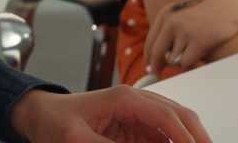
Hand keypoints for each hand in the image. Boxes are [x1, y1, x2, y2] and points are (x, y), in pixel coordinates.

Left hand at [9, 86, 211, 142]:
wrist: (39, 115)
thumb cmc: (55, 121)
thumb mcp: (76, 140)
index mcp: (124, 98)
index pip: (166, 115)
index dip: (186, 137)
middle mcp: (136, 102)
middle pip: (180, 116)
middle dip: (197, 136)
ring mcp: (138, 114)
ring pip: (175, 126)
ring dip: (188, 140)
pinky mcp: (135, 127)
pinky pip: (163, 137)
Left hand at [144, 0, 237, 72]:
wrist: (232, 5)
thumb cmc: (210, 12)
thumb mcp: (183, 13)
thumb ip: (170, 30)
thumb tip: (159, 58)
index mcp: (165, 13)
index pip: (150, 41)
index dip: (148, 58)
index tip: (149, 69)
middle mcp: (171, 21)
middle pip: (157, 53)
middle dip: (157, 67)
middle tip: (157, 75)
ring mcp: (184, 31)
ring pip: (173, 60)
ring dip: (181, 62)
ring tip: (194, 52)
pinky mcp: (198, 42)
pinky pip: (186, 64)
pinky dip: (190, 66)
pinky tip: (198, 58)